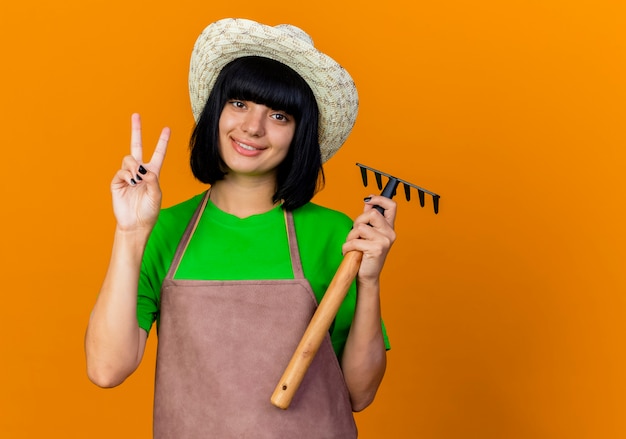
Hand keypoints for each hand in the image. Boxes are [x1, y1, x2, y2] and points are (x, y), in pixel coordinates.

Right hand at [111, 113, 169, 231]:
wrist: (135, 224)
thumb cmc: (149, 211)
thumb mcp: (156, 195)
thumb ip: (152, 180)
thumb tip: (141, 169)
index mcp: (153, 173)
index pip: (158, 153)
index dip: (162, 142)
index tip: (167, 128)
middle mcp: (140, 171)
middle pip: (137, 146)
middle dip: (136, 130)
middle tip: (136, 115)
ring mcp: (128, 175)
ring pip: (129, 159)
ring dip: (134, 166)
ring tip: (137, 179)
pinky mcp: (117, 181)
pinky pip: (121, 171)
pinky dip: (127, 175)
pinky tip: (131, 182)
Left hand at [342, 195, 396, 284]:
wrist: (367, 276)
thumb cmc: (366, 255)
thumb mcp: (369, 235)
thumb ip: (369, 219)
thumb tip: (368, 201)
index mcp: (389, 228)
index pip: (392, 206)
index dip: (380, 199)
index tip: (369, 200)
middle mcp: (390, 233)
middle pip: (372, 213)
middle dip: (357, 221)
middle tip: (354, 233)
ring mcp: (384, 241)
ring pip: (361, 227)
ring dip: (351, 236)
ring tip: (351, 245)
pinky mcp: (376, 249)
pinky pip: (355, 241)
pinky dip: (347, 246)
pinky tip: (348, 252)